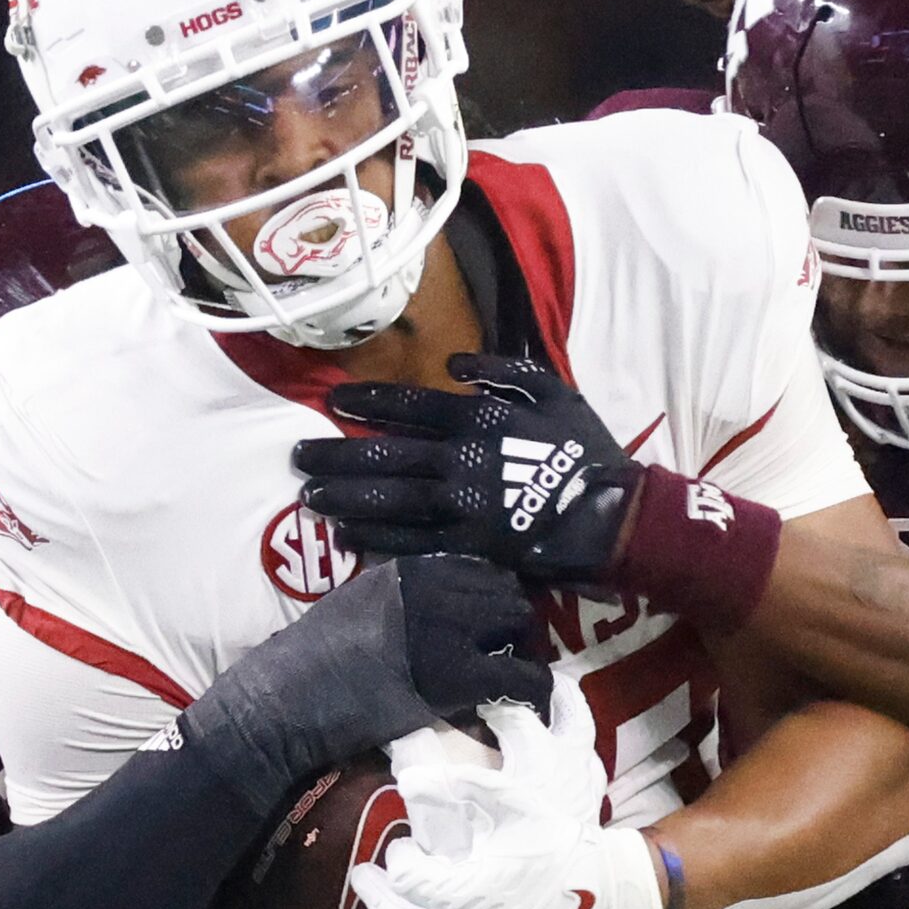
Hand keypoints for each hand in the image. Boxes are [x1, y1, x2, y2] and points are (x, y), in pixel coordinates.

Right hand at [177, 553, 549, 814]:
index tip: (491, 623)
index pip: (480, 567)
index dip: (493, 596)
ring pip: (521, 626)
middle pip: (506, 593)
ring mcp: (446, 630)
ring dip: (524, 651)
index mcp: (406, 569)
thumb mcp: (355, 604)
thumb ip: (401, 597)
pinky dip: (533, 690)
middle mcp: (432, 589)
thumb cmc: (308, 663)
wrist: (283, 704)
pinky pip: (522, 676)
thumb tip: (443, 605)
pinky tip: (526, 703)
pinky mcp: (456, 677)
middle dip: (513, 623)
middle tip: (507, 652)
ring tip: (513, 676)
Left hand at [294, 354, 636, 582]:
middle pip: (384, 456)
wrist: (611, 514)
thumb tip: (453, 361)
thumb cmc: (583, 449)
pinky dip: (375, 539)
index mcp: (478, 419)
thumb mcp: (554, 390)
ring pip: (388, 500)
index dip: (367, 402)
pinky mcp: (466, 548)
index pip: (409, 407)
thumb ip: (503, 369)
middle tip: (298, 456)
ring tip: (308, 495)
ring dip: (344, 497)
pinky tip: (345, 535)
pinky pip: (411, 542)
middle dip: (336, 456)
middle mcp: (458, 462)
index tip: (333, 401)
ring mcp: (459, 509)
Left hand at [329, 676, 664, 908]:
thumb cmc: (563, 851)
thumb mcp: (516, 807)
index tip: (402, 849)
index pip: (407, 878)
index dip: (398, 860)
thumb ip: (460, 787)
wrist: (611, 905)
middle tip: (358, 879)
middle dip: (373, 899)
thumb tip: (406, 780)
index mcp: (469, 896)